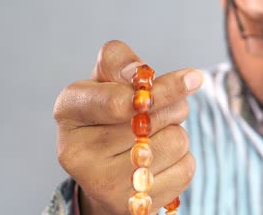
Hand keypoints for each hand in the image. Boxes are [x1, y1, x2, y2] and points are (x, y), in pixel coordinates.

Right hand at [53, 40, 202, 214]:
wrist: (104, 166)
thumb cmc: (109, 112)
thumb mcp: (106, 79)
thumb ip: (119, 62)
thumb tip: (142, 74)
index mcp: (69, 110)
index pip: (119, 101)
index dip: (161, 89)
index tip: (194, 78)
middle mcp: (76, 152)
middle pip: (155, 118)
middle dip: (171, 106)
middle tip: (161, 109)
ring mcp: (102, 184)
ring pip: (175, 141)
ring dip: (177, 131)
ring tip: (155, 136)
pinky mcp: (130, 205)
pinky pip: (185, 168)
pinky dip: (182, 159)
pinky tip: (160, 161)